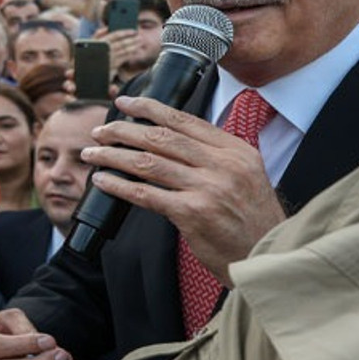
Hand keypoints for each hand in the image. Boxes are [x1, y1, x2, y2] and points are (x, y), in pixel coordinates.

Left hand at [81, 96, 286, 283]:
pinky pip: (145, 193)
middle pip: (161, 138)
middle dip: (123, 131)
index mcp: (235, 150)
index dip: (149, 108)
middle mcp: (223, 165)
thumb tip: (165, 138)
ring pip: (148, 162)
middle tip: (99, 131)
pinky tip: (102, 180)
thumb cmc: (250, 218)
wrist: (266, 257)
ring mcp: (208, 188)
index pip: (184, 120)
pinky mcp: (192, 213)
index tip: (124, 102)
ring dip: (113, 156)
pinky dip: (119, 185)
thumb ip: (212, 156)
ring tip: (91, 153)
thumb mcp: (244, 176)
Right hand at [91, 25, 137, 76]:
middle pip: (121, 43)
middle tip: (140, 37)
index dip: (125, 32)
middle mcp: (104, 51)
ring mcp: (108, 59)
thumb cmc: (88, 54)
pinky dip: (131, 54)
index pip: (114, 35)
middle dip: (132, 40)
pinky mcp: (111, 67)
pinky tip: (135, 52)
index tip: (133, 31)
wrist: (84, 72)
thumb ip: (98, 34)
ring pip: (124, 51)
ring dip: (134, 46)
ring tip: (141, 43)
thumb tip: (107, 28)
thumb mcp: (89, 43)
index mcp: (98, 42)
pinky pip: (123, 59)